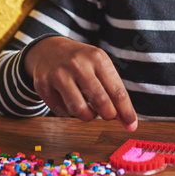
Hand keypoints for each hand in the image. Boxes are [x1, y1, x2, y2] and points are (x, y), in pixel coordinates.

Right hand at [23, 37, 137, 131]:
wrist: (48, 50)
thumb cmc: (81, 63)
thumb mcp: (99, 67)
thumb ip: (113, 92)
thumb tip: (128, 122)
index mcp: (97, 58)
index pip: (117, 91)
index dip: (126, 112)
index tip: (131, 125)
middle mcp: (77, 64)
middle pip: (100, 102)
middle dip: (108, 115)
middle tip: (108, 115)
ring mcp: (58, 74)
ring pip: (79, 110)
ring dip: (88, 116)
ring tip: (89, 109)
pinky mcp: (43, 85)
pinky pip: (62, 112)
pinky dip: (69, 112)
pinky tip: (70, 101)